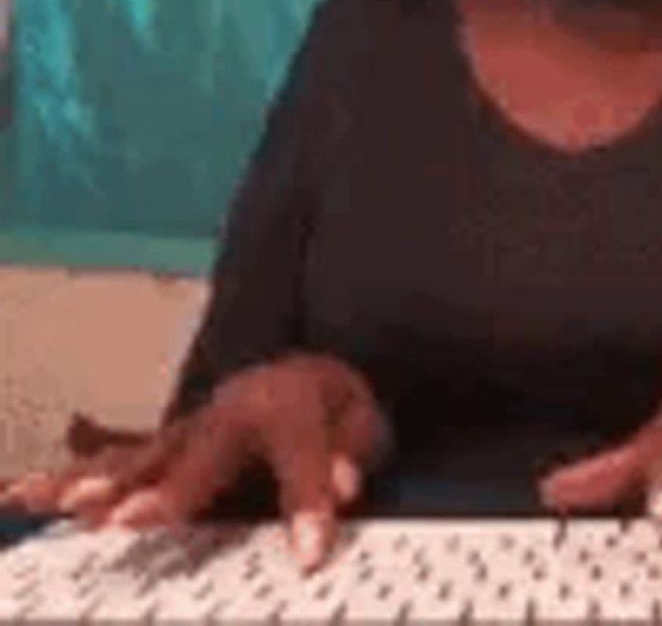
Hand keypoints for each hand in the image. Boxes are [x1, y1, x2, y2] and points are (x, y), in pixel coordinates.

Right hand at [0, 353, 391, 572]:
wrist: (303, 372)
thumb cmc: (333, 405)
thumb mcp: (361, 422)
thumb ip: (349, 452)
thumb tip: (343, 487)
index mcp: (289, 401)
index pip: (298, 454)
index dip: (306, 499)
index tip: (307, 556)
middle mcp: (231, 408)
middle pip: (202, 449)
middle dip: (170, 487)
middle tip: (131, 520)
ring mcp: (195, 424)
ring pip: (148, 454)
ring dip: (109, 482)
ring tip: (69, 507)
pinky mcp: (171, 443)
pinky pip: (122, 459)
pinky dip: (79, 474)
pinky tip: (27, 494)